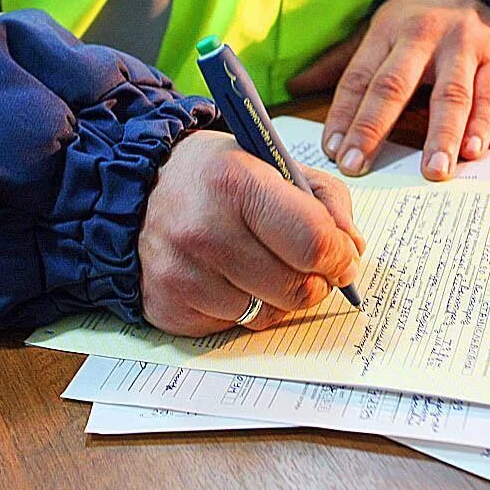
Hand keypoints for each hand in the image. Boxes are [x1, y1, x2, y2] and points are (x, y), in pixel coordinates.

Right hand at [138, 130, 365, 336]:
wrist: (138, 192)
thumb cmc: (215, 177)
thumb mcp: (273, 163)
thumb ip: (325, 200)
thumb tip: (352, 251)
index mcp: (236, 182)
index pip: (314, 242)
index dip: (339, 257)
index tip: (342, 257)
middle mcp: (204, 231)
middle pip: (297, 289)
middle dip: (314, 281)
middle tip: (307, 266)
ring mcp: (182, 274)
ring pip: (267, 315)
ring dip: (276, 297)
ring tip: (260, 265)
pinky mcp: (168, 307)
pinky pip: (232, 326)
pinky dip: (241, 308)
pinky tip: (227, 278)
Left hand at [288, 0, 489, 180]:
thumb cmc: (417, 20)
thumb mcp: (376, 31)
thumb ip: (337, 63)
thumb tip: (292, 86)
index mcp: (386, 32)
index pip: (358, 78)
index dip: (343, 115)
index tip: (332, 151)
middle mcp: (422, 36)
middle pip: (394, 85)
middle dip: (373, 127)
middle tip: (358, 165)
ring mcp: (462, 47)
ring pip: (450, 94)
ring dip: (440, 135)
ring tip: (432, 172)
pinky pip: (488, 95)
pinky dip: (481, 125)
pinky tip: (472, 152)